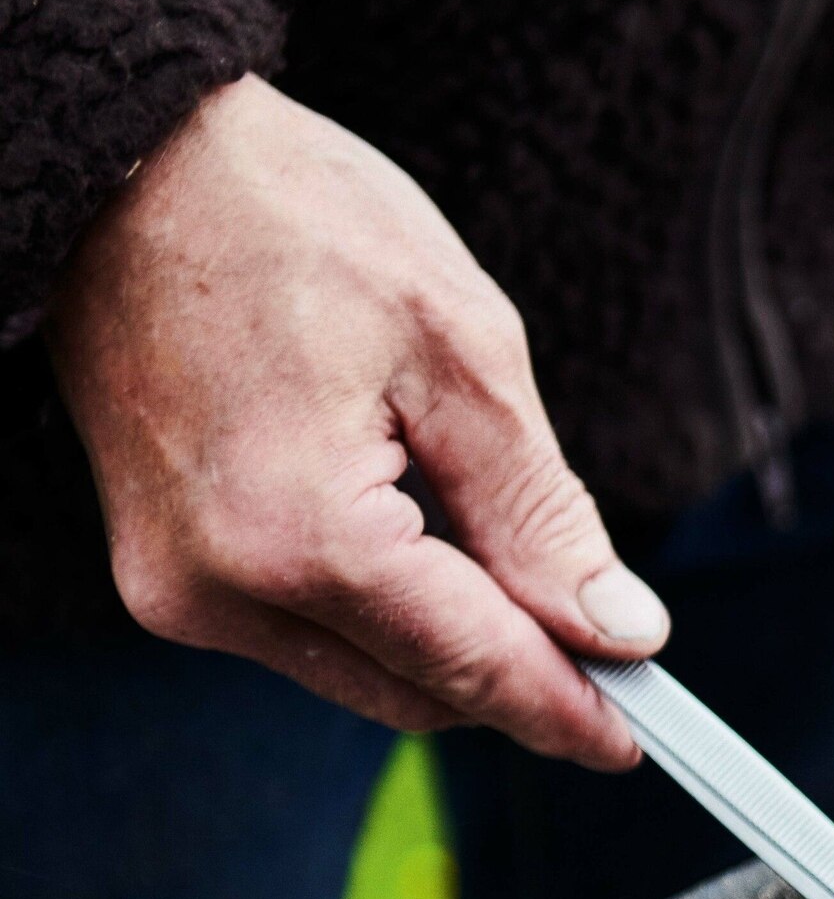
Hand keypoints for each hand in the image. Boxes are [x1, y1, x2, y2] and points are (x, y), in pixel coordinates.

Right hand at [45, 76, 666, 766]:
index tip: (641, 736)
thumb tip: (619, 629)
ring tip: (514, 567)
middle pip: (415, 692)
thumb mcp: (460, 348)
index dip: (568, 707)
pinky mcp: (163, 573)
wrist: (127, 163)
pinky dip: (381, 612)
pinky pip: (303, 632)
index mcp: (300, 536)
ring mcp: (178, 590)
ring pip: (360, 673)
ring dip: (446, 642)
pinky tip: (424, 541)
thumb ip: (539, 512)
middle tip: (610, 654)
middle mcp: (221, 590)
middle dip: (515, 680)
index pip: (471, 665)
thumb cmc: (287, 219)